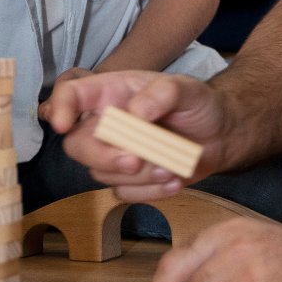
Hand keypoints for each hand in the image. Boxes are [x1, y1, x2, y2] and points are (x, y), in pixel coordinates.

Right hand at [40, 70, 230, 200]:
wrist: (221, 135)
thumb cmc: (198, 103)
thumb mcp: (187, 88)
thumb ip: (163, 93)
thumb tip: (136, 113)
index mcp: (110, 93)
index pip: (71, 94)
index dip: (59, 106)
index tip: (61, 123)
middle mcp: (105, 123)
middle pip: (77, 144)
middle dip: (103, 156)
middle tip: (136, 160)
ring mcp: (114, 153)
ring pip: (101, 173)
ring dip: (137, 176)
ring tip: (171, 166)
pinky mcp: (129, 179)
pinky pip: (123, 193)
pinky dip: (149, 192)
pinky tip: (174, 180)